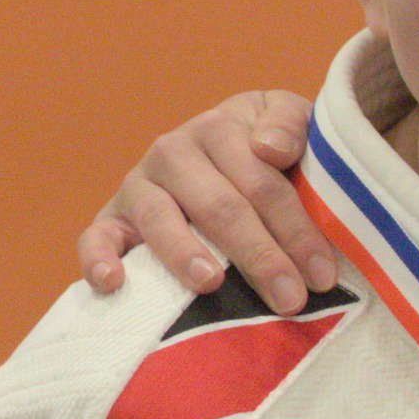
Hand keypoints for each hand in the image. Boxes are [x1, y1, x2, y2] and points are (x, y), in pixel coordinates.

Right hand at [75, 90, 331, 309]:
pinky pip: (96, 236)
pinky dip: (98, 259)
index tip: (322, 274)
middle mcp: (174, 151)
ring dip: (185, 254)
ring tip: (211, 283)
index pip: (263, 182)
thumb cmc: (269, 149)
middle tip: (289, 299)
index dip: (296, 229)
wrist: (219, 151)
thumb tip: (269, 149)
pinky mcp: (111, 216)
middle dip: (259, 255)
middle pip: (220, 206)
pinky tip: (114, 283)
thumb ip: (291, 123)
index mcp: (221, 127)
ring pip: (161, 218)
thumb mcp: (290, 120)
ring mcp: (139, 184)